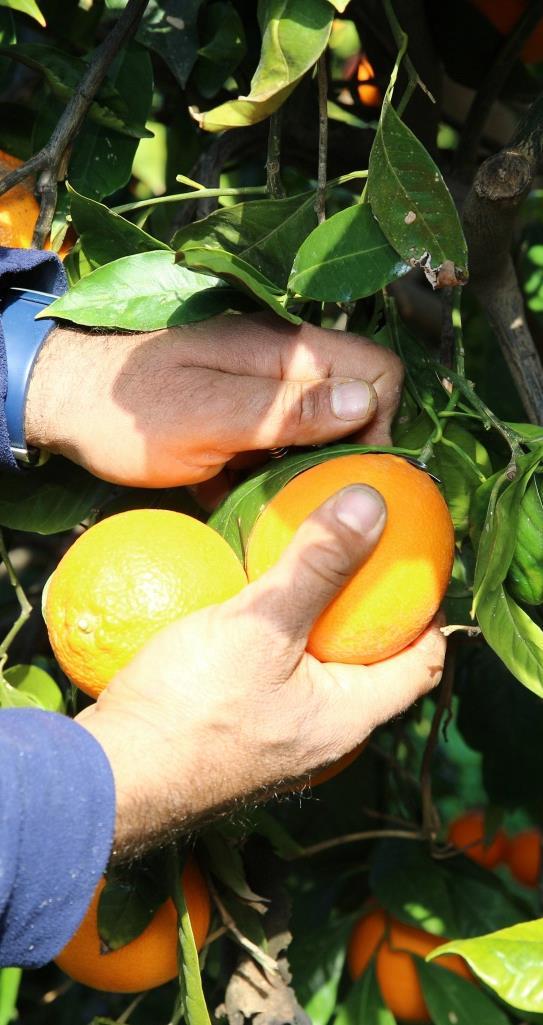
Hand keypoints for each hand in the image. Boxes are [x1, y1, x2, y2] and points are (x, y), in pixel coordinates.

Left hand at [25, 313, 402, 487]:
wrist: (68, 404)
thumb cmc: (131, 414)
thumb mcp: (207, 417)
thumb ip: (283, 410)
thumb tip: (363, 402)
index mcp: (284, 352)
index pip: (376, 369)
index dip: (379, 421)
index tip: (350, 470)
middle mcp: (283, 366)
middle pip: (355, 402)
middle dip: (349, 452)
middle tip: (314, 497)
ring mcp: (262, 392)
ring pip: (321, 431)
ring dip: (310, 469)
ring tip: (279, 504)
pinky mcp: (242, 419)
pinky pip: (283, 446)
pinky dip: (275, 474)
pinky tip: (249, 498)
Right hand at [76, 484, 445, 859]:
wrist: (111, 776)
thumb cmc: (191, 709)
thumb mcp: (261, 626)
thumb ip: (318, 565)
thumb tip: (369, 505)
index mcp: (348, 719)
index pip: (422, 666)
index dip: (431, 616)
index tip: (421, 568)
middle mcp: (322, 736)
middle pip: (370, 666)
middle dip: (372, 613)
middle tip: (361, 557)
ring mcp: (277, 739)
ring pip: (317, 671)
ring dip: (318, 624)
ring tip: (306, 570)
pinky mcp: (236, 734)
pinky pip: (275, 678)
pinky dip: (276, 640)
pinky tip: (248, 605)